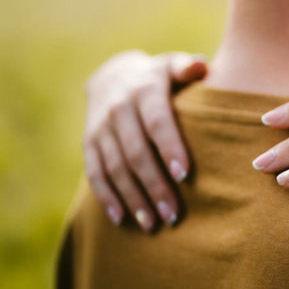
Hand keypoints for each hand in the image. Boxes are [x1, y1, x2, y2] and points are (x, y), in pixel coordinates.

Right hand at [82, 50, 206, 230]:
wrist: (113, 75)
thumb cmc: (160, 76)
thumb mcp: (173, 65)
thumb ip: (189, 67)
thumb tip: (201, 66)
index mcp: (144, 90)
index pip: (157, 122)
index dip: (169, 148)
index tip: (184, 175)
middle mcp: (118, 109)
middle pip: (136, 153)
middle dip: (154, 185)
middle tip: (172, 215)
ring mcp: (100, 127)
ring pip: (115, 168)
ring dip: (133, 198)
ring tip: (152, 224)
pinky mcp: (88, 143)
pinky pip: (94, 173)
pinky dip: (106, 197)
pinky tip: (121, 219)